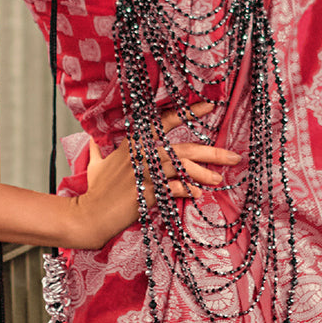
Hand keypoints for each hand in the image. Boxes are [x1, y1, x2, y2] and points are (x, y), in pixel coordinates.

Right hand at [64, 103, 240, 249]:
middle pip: (183, 148)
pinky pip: (173, 188)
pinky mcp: (146, 193)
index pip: (163, 121)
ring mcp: (143, 173)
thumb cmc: (93, 192)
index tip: (210, 106)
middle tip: (234, 156)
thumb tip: (92, 144)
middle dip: (212, 152)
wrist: (87, 216)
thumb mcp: (93, 166)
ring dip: (203, 174)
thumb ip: (97, 153)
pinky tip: (197, 195)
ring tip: (219, 179)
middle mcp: (140, 155)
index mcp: (132, 143)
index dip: (187, 112)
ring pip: (181, 167)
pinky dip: (187, 190)